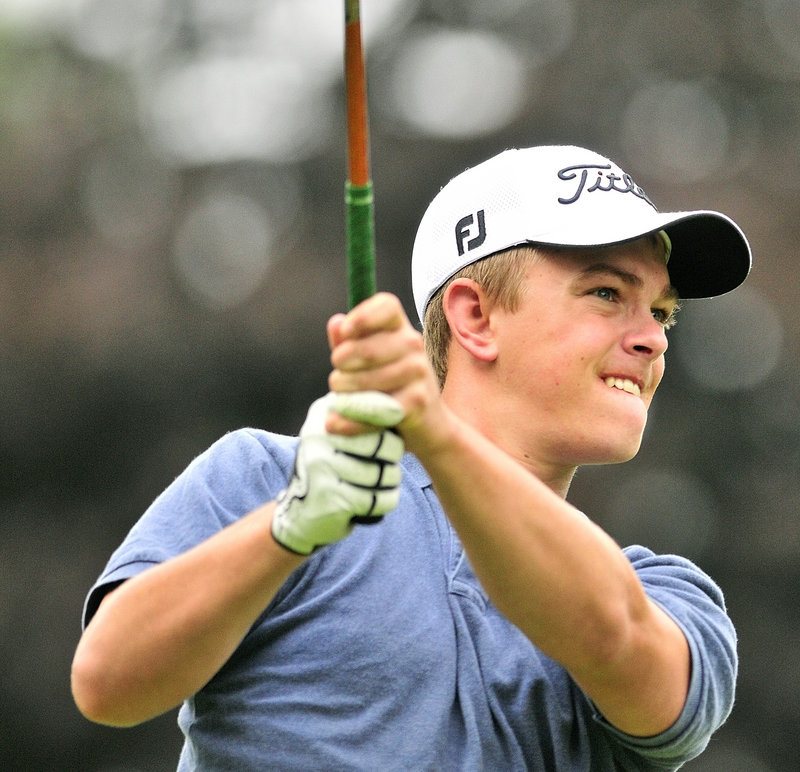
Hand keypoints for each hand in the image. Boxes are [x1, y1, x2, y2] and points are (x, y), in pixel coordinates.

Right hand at [270, 391, 404, 554]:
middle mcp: (318, 435)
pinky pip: (379, 498)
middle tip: (386, 466)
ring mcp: (322, 465)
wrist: (298, 515)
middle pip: (384, 444)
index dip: (391, 430)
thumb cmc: (330, 469)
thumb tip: (400, 408)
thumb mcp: (337, 434)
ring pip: (385, 473)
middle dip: (393, 458)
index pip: (374, 410)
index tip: (393, 441)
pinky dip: (385, 501)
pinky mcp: (331, 496)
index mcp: (323, 412)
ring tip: (379, 484)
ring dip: (391, 482)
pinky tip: (375, 502)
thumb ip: (363, 417)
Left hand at [327, 293, 448, 455]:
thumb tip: (336, 323)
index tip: (345, 332)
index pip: (387, 306)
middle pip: (366, 349)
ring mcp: (418, 372)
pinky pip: (372, 410)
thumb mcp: (369, 361)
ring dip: (343, 394)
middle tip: (336, 379)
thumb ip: (348, 343)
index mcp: (400, 327)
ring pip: (365, 381)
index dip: (362, 316)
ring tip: (343, 400)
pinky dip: (348, 421)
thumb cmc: (391, 386)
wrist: (429, 423)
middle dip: (341, 367)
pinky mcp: (416, 402)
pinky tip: (337, 423)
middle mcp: (413, 344)